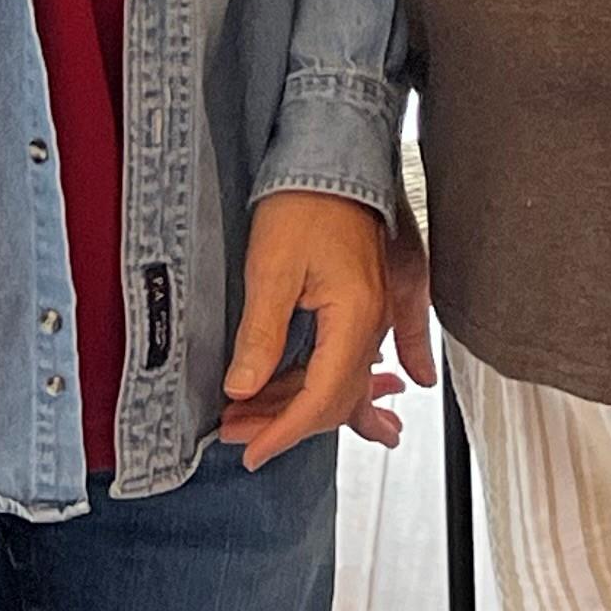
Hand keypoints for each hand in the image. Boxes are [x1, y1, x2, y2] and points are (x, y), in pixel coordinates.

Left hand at [220, 189, 397, 467]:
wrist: (332, 158)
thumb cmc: (305, 201)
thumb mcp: (272, 269)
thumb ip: (261, 334)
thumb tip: (243, 388)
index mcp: (355, 318)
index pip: (321, 398)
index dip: (284, 432)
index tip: (252, 452)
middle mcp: (372, 323)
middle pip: (332, 398)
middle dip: (284, 422)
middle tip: (237, 433)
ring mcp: (372, 315)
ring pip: (339, 381)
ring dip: (296, 404)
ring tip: (253, 416)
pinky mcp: (363, 304)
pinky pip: (349, 360)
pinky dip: (324, 384)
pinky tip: (332, 404)